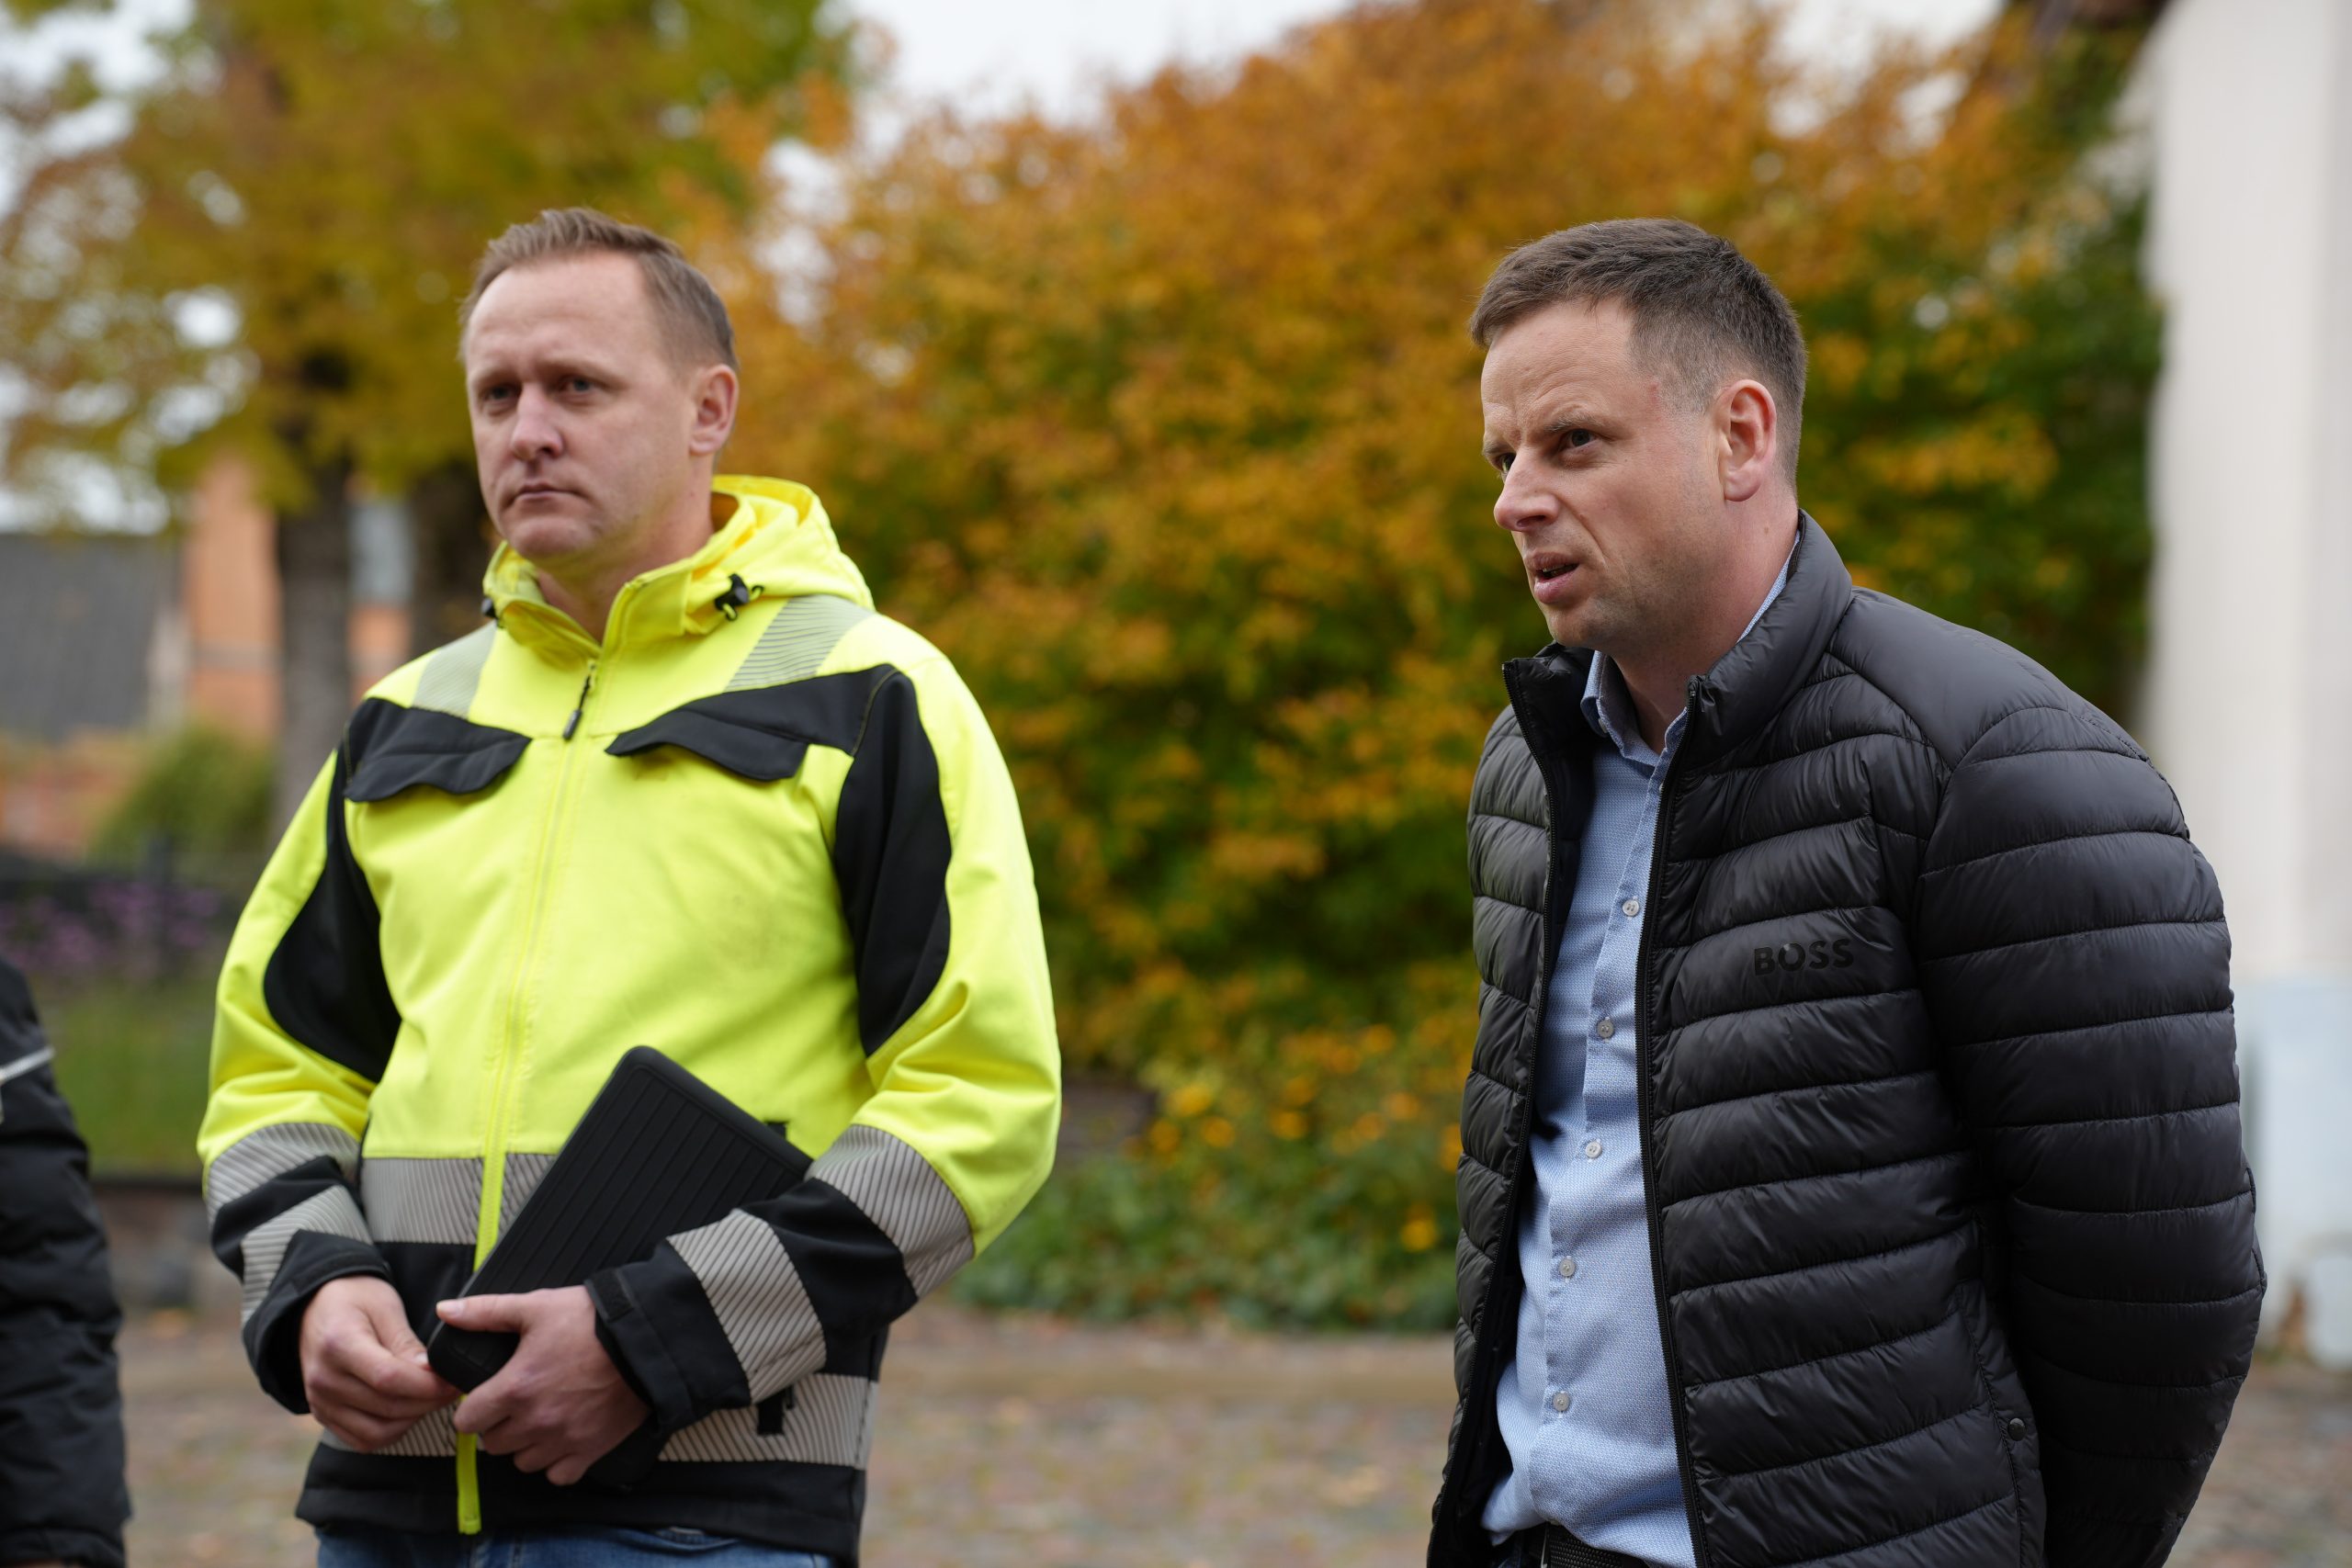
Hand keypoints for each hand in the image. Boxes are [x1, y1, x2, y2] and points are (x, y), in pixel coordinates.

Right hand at [299, 1275, 458, 1451]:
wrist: (316, 1306)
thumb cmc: (354, 1299)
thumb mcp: (385, 1307)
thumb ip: (407, 1344)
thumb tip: (432, 1375)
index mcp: (339, 1344)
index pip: (389, 1378)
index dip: (427, 1385)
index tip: (452, 1381)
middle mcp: (324, 1379)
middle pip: (386, 1407)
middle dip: (429, 1402)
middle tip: (451, 1388)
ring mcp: (320, 1401)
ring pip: (377, 1431)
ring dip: (412, 1420)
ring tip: (429, 1398)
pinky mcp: (322, 1415)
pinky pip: (362, 1440)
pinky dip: (390, 1431)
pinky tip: (406, 1411)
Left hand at [438, 1285, 649, 1485]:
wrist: (645, 1339)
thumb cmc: (590, 1321)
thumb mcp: (536, 1307)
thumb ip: (486, 1312)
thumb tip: (445, 1311)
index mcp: (515, 1388)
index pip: (467, 1422)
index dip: (473, 1409)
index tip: (487, 1398)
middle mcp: (535, 1422)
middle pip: (493, 1445)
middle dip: (497, 1426)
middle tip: (515, 1405)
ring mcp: (563, 1440)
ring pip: (523, 1461)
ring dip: (525, 1445)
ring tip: (539, 1420)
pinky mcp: (590, 1450)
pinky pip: (559, 1474)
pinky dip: (557, 1461)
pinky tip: (563, 1437)